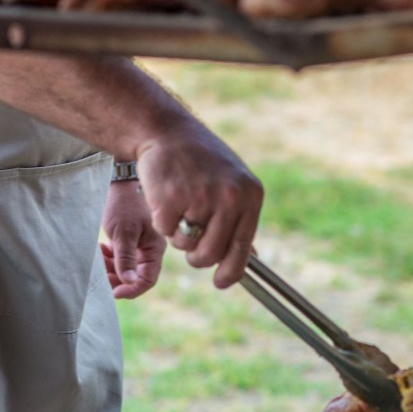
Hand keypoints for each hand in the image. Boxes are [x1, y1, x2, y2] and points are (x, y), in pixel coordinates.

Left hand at [100, 179, 166, 298]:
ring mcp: (138, 245)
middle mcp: (149, 249)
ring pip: (124, 269)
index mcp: (155, 248)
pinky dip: (108, 259)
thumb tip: (130, 282)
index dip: (131, 289)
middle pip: (135, 276)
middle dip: (116, 278)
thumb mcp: (123, 232)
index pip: (147, 279)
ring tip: (98, 258)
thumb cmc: (123, 204)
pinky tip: (100, 250)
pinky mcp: (127, 240)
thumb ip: (126, 258)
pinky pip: (118, 258)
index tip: (112, 292)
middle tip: (100, 275)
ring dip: (110, 268)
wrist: (117, 181)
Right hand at [136, 129, 262, 289]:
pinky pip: (165, 232)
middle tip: (188, 236)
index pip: (242, 248)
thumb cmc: (199, 159)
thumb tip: (250, 259)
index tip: (220, 282)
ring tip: (179, 204)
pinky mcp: (171, 199)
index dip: (231, 271)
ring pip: (187, 245)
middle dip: (197, 255)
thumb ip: (240, 218)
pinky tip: (164, 194)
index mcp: (249, 195)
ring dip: (177, 235)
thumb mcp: (231, 182)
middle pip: (212, 254)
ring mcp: (201, 198)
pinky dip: (161, 221)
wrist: (166, 129)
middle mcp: (230, 197)